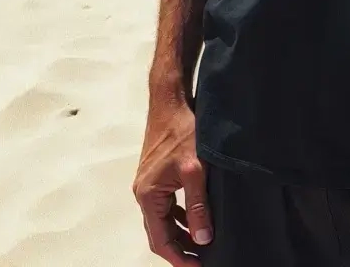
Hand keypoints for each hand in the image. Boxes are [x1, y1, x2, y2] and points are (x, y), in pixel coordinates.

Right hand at [133, 99, 212, 264]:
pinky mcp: (158, 175)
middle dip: (182, 249)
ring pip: (165, 219)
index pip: (161, 240)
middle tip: (205, 259)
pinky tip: (198, 218)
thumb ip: (199, 205)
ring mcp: (149, 184)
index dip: (180, 258)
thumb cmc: (182, 129)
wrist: (171, 99)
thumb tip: (203, 239)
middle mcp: (144, 193)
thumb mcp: (196, 169)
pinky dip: (182, 216)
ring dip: (182, 233)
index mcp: (148, 195)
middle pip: (161, 233)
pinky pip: (168, 205)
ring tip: (204, 244)